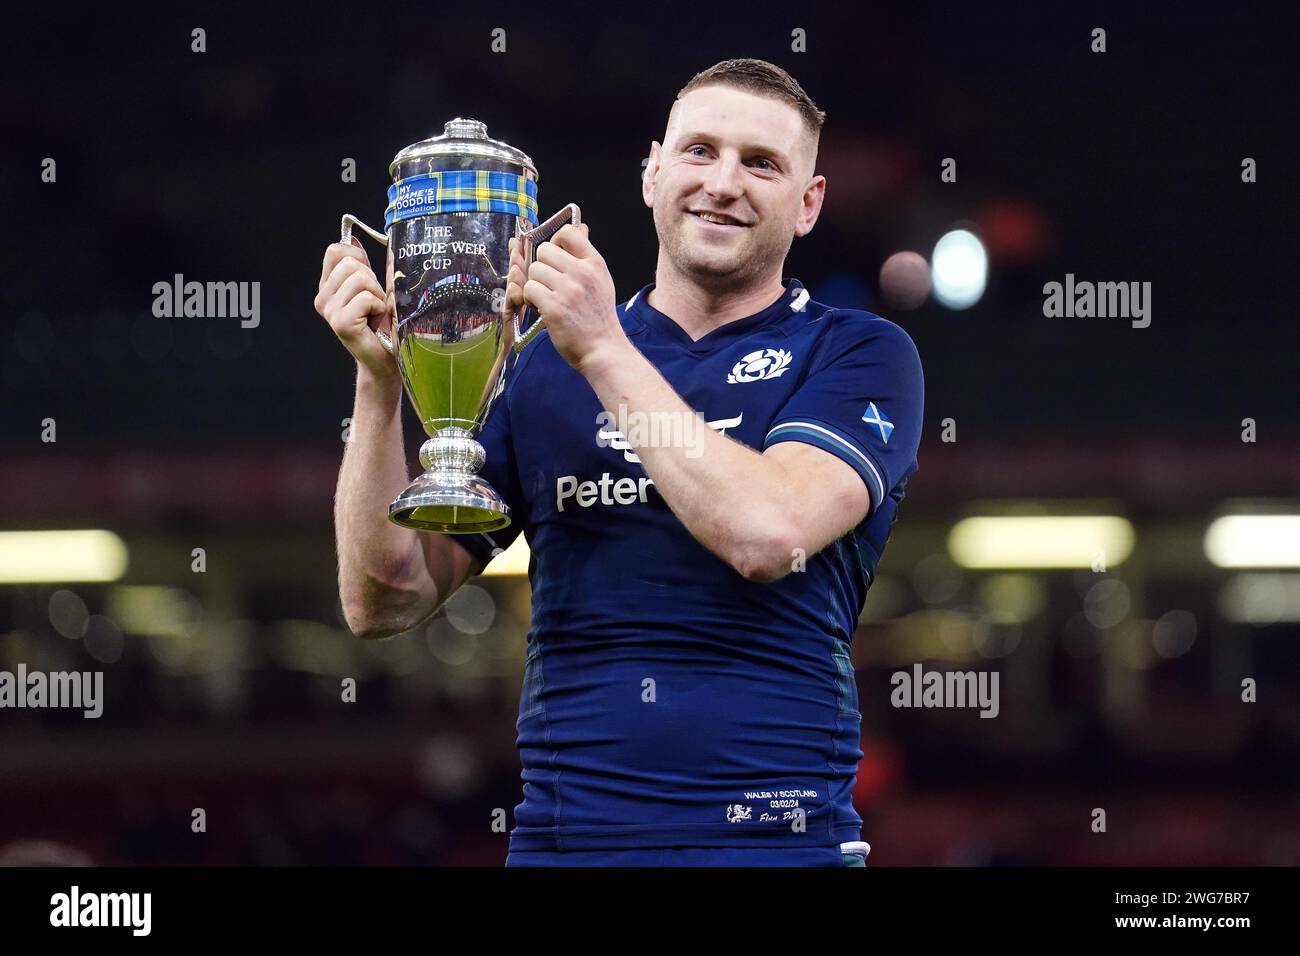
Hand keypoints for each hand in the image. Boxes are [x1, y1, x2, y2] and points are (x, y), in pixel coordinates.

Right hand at [315, 239, 398, 381]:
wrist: (386, 359)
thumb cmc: (384, 324)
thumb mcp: (379, 289)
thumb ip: (376, 267)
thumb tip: (388, 243)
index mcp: (328, 285)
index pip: (336, 250)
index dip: (357, 256)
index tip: (368, 276)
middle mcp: (323, 297)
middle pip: (352, 263)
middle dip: (373, 280)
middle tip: (374, 303)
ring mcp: (329, 310)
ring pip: (360, 279)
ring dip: (377, 295)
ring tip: (376, 313)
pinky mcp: (341, 322)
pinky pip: (366, 297)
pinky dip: (379, 307)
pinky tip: (376, 321)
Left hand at [509, 223, 624, 371]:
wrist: (603, 349)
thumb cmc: (599, 317)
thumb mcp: (600, 280)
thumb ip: (586, 255)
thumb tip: (580, 226)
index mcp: (595, 263)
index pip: (567, 233)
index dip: (555, 243)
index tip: (557, 259)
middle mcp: (583, 273)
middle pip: (544, 251)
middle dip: (542, 267)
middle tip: (550, 284)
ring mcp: (568, 290)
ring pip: (534, 270)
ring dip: (535, 285)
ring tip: (546, 298)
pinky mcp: (554, 307)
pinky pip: (529, 289)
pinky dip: (531, 299)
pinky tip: (542, 308)